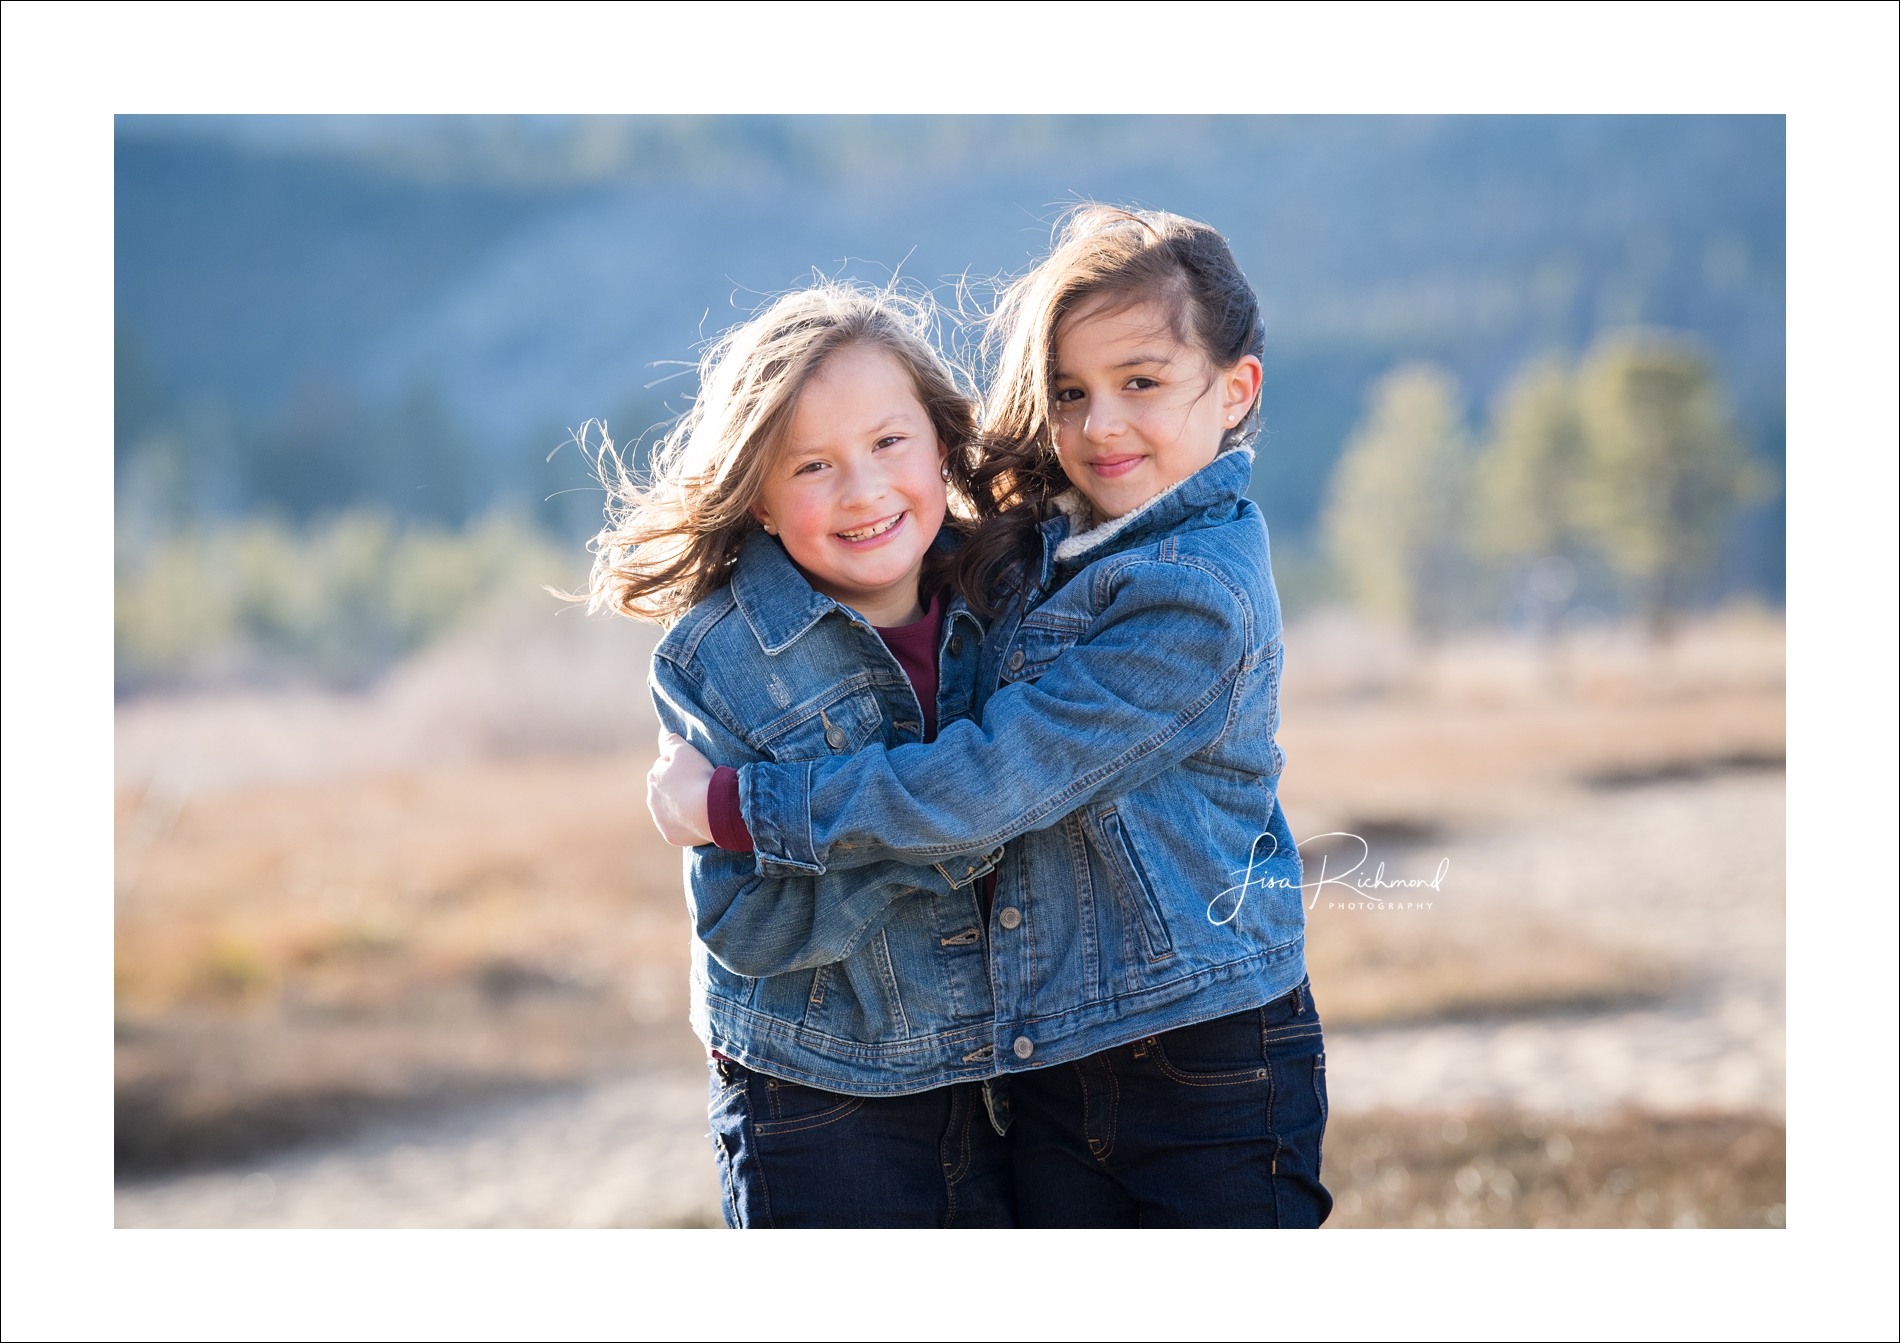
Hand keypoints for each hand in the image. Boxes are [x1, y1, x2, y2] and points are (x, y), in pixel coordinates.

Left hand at [648, 730, 715, 846]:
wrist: (712, 810)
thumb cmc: (699, 777)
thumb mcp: (685, 750)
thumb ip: (671, 740)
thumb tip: (664, 734)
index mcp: (653, 778)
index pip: (666, 768)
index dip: (684, 768)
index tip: (697, 771)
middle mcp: (651, 800)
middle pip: (667, 791)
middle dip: (679, 789)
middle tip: (700, 787)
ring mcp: (660, 820)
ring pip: (671, 810)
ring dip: (682, 807)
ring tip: (701, 805)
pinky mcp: (670, 836)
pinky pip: (679, 828)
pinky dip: (687, 824)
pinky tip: (699, 820)